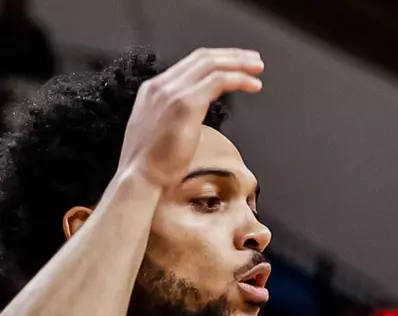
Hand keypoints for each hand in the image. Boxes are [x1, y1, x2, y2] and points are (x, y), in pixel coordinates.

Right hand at [120, 48, 263, 189]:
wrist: (139, 177)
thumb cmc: (151, 166)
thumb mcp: (160, 133)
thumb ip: (175, 117)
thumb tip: (192, 118)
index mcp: (153, 90)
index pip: (189, 65)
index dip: (216, 61)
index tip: (235, 64)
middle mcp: (161, 85)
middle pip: (202, 58)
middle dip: (231, 56)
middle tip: (254, 60)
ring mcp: (172, 92)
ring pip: (211, 64)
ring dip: (238, 64)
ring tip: (258, 68)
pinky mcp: (186, 103)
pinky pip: (218, 80)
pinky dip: (239, 79)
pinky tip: (253, 85)